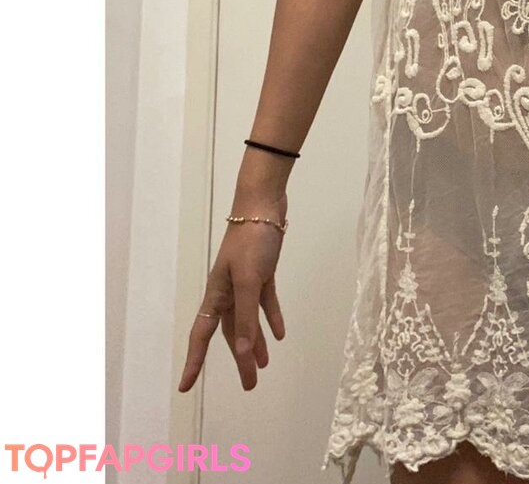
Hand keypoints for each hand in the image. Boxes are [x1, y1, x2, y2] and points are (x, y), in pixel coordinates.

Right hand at [177, 191, 287, 391]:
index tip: (185, 388)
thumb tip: (241, 352)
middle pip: (230, 333)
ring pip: (249, 320)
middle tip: (249, 385)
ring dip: (256, 341)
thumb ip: (246, 316)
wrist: (264, 205)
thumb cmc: (252, 241)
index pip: (202, 336)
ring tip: (263, 365)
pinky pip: (265, 302)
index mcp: (216, 295)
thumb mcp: (249, 281)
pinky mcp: (263, 272)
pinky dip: (271, 317)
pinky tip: (278, 334)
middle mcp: (227, 292)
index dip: (194, 362)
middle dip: (239, 359)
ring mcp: (245, 282)